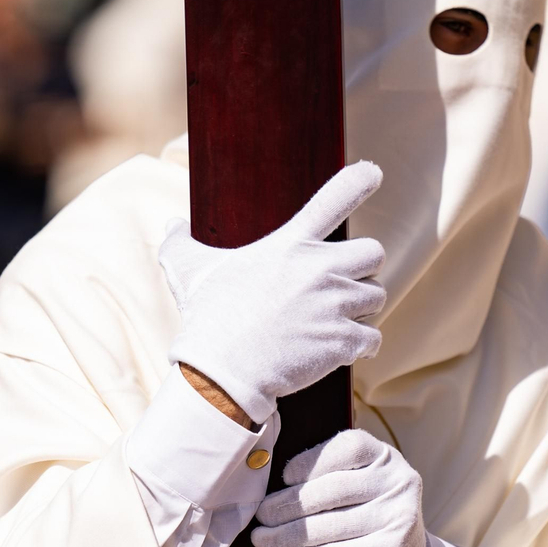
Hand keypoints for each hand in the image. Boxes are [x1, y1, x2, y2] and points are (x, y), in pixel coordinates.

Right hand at [159, 162, 385, 423]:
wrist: (222, 373)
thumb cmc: (207, 319)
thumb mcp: (187, 271)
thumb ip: (179, 242)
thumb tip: (171, 225)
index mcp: (290, 245)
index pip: (334, 199)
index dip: (358, 182)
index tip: (372, 174)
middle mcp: (320, 269)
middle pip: (373, 252)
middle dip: (362, 267)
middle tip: (341, 283)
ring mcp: (335, 306)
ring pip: (376, 296)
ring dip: (360, 308)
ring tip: (333, 320)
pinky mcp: (343, 341)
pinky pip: (373, 338)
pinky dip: (361, 345)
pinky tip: (341, 349)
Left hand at [251, 429, 430, 546]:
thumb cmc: (367, 514)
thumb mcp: (360, 482)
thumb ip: (328, 473)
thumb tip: (268, 481)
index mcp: (386, 456)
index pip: (345, 449)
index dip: (309, 462)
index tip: (282, 478)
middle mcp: (398, 483)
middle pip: (330, 491)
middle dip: (285, 506)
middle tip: (259, 516)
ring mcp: (397, 520)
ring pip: (326, 528)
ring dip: (283, 537)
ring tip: (259, 540)